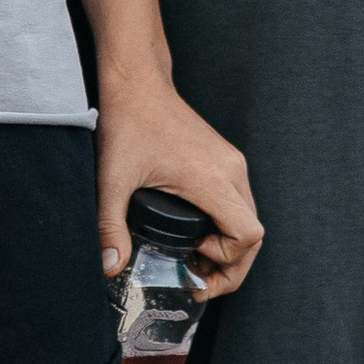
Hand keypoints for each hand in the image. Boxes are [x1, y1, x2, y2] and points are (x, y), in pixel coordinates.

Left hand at [92, 67, 264, 296]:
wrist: (136, 81)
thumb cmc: (128, 121)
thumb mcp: (112, 178)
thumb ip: (109, 224)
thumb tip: (109, 265)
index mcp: (212, 177)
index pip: (249, 234)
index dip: (228, 259)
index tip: (194, 258)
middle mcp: (231, 170)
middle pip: (254, 233)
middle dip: (231, 265)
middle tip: (198, 281)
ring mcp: (231, 162)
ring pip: (248, 217)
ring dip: (229, 246)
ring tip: (195, 262)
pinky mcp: (224, 159)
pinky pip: (238, 202)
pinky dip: (226, 225)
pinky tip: (198, 236)